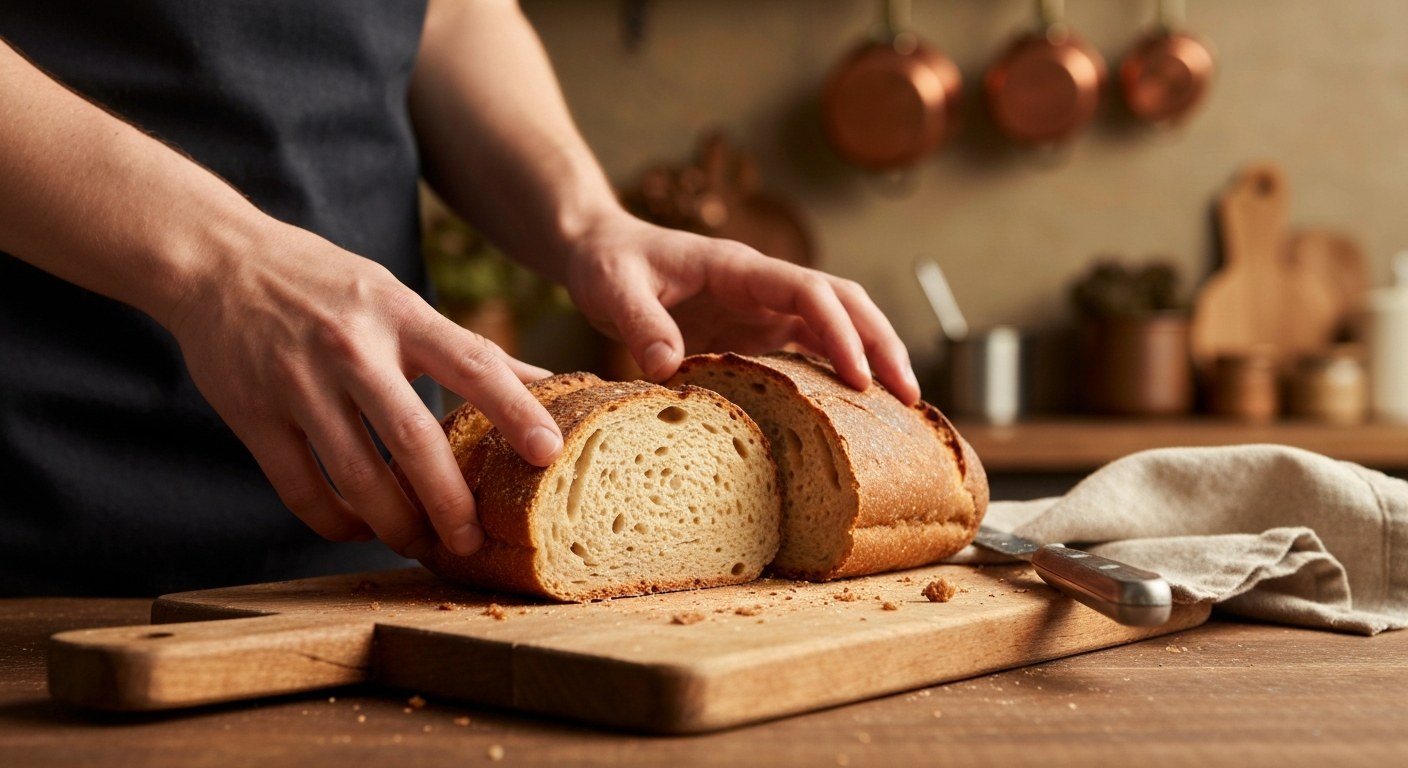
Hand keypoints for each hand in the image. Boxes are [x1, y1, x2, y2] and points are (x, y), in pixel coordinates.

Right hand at [167, 223, 562, 558]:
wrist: (218, 261)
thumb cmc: (326, 284)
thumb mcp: (399, 299)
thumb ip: (466, 347)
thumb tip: (545, 383)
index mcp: (401, 315)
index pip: (473, 364)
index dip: (515, 410)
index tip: (549, 451)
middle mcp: (353, 348)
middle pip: (413, 439)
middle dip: (449, 501)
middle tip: (471, 541)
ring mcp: (299, 382)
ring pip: (356, 476)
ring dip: (393, 522)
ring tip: (419, 543)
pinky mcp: (254, 413)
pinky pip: (300, 488)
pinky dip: (334, 521)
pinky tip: (358, 529)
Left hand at [561, 212, 920, 403]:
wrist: (600, 251)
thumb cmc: (608, 264)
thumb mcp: (612, 289)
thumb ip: (640, 323)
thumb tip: (668, 369)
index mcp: (738, 268)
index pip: (808, 292)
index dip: (839, 332)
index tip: (860, 377)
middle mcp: (763, 285)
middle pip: (844, 303)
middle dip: (882, 345)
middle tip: (909, 399)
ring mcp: (763, 308)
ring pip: (836, 325)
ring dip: (871, 359)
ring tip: (901, 412)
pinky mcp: (756, 331)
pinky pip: (808, 349)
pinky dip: (836, 375)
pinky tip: (853, 413)